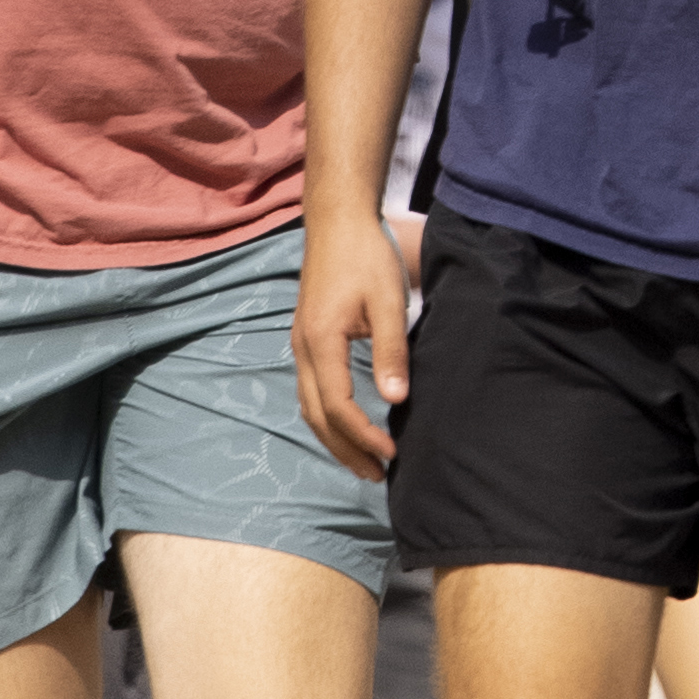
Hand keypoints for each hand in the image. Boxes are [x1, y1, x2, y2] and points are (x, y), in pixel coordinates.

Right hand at [295, 203, 415, 480]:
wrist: (337, 223)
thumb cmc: (366, 256)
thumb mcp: (388, 302)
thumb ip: (391, 351)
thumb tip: (396, 399)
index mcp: (321, 342)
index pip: (338, 406)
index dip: (363, 435)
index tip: (391, 452)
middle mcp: (303, 349)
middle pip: (318, 416)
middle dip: (345, 450)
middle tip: (377, 475)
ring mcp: (301, 344)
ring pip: (311, 406)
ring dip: (335, 437)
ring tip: (364, 460)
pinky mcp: (308, 339)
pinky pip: (312, 390)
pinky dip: (329, 415)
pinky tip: (349, 424)